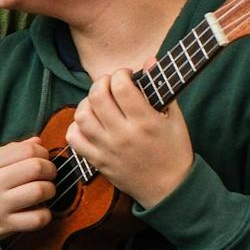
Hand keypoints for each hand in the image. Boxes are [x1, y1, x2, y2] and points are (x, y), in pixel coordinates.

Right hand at [0, 139, 57, 243]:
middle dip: (50, 170)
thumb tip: (38, 142)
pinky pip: (37, 218)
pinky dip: (45, 214)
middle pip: (37, 168)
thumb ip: (10, 151)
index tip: (41, 159)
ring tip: (44, 191)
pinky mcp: (6, 225)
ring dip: (50, 190)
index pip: (27, 150)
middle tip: (47, 175)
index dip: (42, 153)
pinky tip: (38, 210)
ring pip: (40, 191)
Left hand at [66, 69, 193, 207]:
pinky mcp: (97, 161)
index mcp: (146, 122)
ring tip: (98, 102)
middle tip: (110, 84)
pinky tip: (89, 122)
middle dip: (102, 82)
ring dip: (87, 102)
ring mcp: (107, 149)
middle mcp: (123, 135)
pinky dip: (76, 126)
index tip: (126, 75)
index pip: (121, 87)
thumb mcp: (175, 118)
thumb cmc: (175, 151)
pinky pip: (74, 139)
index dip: (120, 74)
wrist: (170, 189)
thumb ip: (161, 88)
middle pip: (97, 97)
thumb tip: (148, 60)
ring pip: (81, 115)